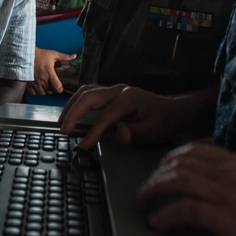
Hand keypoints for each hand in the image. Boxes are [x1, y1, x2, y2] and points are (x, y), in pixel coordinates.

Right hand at [27, 48, 76, 95]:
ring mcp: (35, 82)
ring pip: (42, 93)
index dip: (60, 89)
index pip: (57, 86)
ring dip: (44, 91)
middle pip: (50, 91)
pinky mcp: (29, 83)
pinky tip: (37, 87)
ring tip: (45, 86)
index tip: (60, 88)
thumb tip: (74, 56)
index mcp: (49, 72)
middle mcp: (42, 79)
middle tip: (52, 84)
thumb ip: (64, 56)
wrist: (26, 55)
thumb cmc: (40, 54)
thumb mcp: (53, 54)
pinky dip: (36, 92)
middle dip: (52, 89)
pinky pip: (33, 93)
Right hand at [58, 84, 200, 148]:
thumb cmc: (163, 121)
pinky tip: (72, 112)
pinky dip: (78, 101)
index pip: (106, 116)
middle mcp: (119, 90)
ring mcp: (114, 89)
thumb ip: (135, 133)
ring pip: (86, 91)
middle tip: (63, 130)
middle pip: (89, 96)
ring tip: (62, 122)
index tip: (83, 145)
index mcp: (129, 98)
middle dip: (73, 113)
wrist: (173, 109)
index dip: (93, 132)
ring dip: (72, 105)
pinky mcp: (111, 93)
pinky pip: (90, 92)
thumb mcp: (153, 131)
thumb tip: (119, 134)